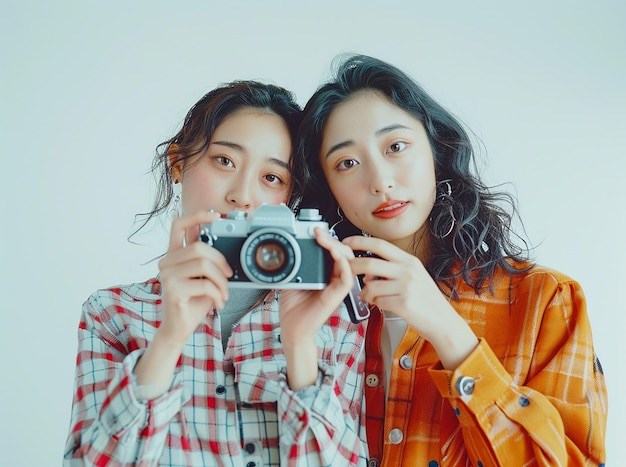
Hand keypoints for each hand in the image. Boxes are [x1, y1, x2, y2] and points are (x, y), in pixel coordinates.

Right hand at [157, 210, 232, 346]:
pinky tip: (218, 302)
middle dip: (221, 260)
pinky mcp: (172, 289)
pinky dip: (218, 294)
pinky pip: (204, 284)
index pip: (179, 225)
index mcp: (173, 254)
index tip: (216, 215)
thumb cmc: (194, 301)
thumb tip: (224, 240)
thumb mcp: (203, 276)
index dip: (197, 216)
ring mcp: (167, 275)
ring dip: (221, 281)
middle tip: (229, 276)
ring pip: (203, 264)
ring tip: (224, 292)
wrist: (179, 328)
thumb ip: (207, 259)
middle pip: (199, 246)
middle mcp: (167, 261)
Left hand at [279, 227, 354, 389]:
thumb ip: (296, 263)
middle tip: (318, 233)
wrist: (292, 328)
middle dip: (332, 239)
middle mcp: (333, 278)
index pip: (334, 251)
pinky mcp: (337, 296)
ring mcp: (336, 287)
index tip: (315, 230)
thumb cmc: (294, 307)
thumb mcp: (292, 278)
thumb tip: (291, 245)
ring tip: (325, 240)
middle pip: (343, 253)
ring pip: (348, 262)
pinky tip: (335, 255)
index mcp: (325, 273)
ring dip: (338, 247)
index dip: (328, 239)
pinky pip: (346, 278)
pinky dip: (343, 264)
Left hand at [342, 235, 477, 369]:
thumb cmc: (426, 301)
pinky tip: (379, 305)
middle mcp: (408, 270)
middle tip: (345, 272)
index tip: (346, 242)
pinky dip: (374, 304)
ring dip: (363, 293)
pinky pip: (377, 301)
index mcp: (409, 261)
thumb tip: (367, 273)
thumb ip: (392, 271)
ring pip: (370, 285)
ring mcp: (407, 286)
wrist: (443, 322)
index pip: (380, 244)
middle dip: (351, 267)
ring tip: (368, 297)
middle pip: (369, 263)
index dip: (360, 242)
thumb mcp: (413, 277)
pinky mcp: (404, 303)